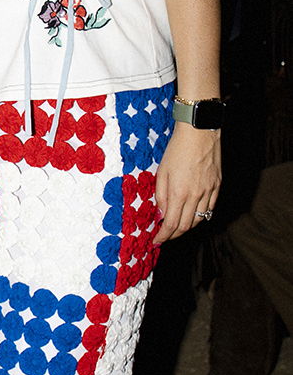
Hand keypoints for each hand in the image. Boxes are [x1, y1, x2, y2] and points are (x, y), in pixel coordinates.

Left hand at [153, 122, 220, 244]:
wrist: (199, 133)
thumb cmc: (177, 150)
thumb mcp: (161, 172)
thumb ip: (160, 196)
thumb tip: (161, 214)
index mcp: (178, 193)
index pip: (171, 224)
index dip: (163, 236)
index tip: (157, 241)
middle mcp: (195, 196)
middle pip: (185, 226)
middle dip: (174, 235)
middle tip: (165, 236)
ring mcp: (208, 192)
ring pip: (199, 219)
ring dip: (187, 227)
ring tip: (177, 227)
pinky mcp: (217, 186)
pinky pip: (210, 208)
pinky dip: (200, 216)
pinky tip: (193, 215)